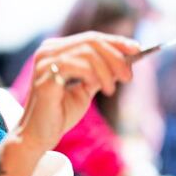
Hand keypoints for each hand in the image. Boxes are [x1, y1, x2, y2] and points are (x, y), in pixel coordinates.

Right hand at [14, 32, 139, 152]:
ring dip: (107, 70)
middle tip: (129, 76)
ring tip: (111, 90)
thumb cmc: (60, 114)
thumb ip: (100, 74)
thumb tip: (125, 61)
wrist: (38, 137)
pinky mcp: (45, 76)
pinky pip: (76, 65)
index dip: (116, 41)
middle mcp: (48, 50)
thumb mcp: (85, 90)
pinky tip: (99, 88)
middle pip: (91, 41)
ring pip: (87, 52)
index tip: (137, 49)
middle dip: (115, 56)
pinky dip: (93, 75)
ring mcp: (44, 61)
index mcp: (56, 49)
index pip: (90, 38)